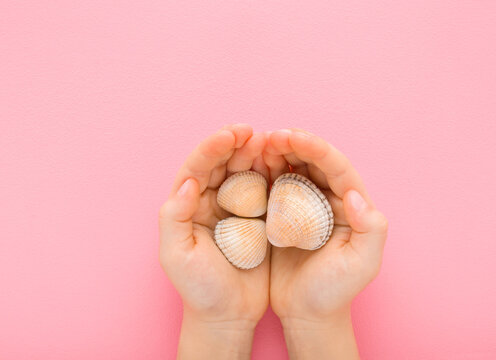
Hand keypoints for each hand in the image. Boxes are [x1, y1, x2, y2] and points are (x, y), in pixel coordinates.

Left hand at [159, 124, 269, 358]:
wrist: (228, 314)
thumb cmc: (199, 288)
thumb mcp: (177, 256)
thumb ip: (175, 217)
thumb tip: (187, 182)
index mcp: (188, 207)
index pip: (198, 168)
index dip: (213, 148)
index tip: (232, 134)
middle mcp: (211, 202)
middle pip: (222, 164)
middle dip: (236, 145)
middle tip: (254, 133)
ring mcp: (236, 209)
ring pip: (245, 173)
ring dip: (256, 155)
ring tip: (270, 143)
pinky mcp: (258, 218)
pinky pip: (265, 190)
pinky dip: (273, 175)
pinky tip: (282, 165)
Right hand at [263, 129, 387, 358]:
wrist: (308, 314)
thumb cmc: (335, 292)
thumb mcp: (362, 265)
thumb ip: (370, 228)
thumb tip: (354, 194)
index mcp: (350, 206)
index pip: (336, 167)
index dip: (316, 149)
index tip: (292, 137)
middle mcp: (329, 199)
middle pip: (313, 162)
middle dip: (294, 144)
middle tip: (271, 135)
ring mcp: (305, 206)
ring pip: (292, 169)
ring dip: (277, 153)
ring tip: (258, 143)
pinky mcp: (284, 215)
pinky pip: (274, 186)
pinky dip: (263, 172)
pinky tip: (248, 165)